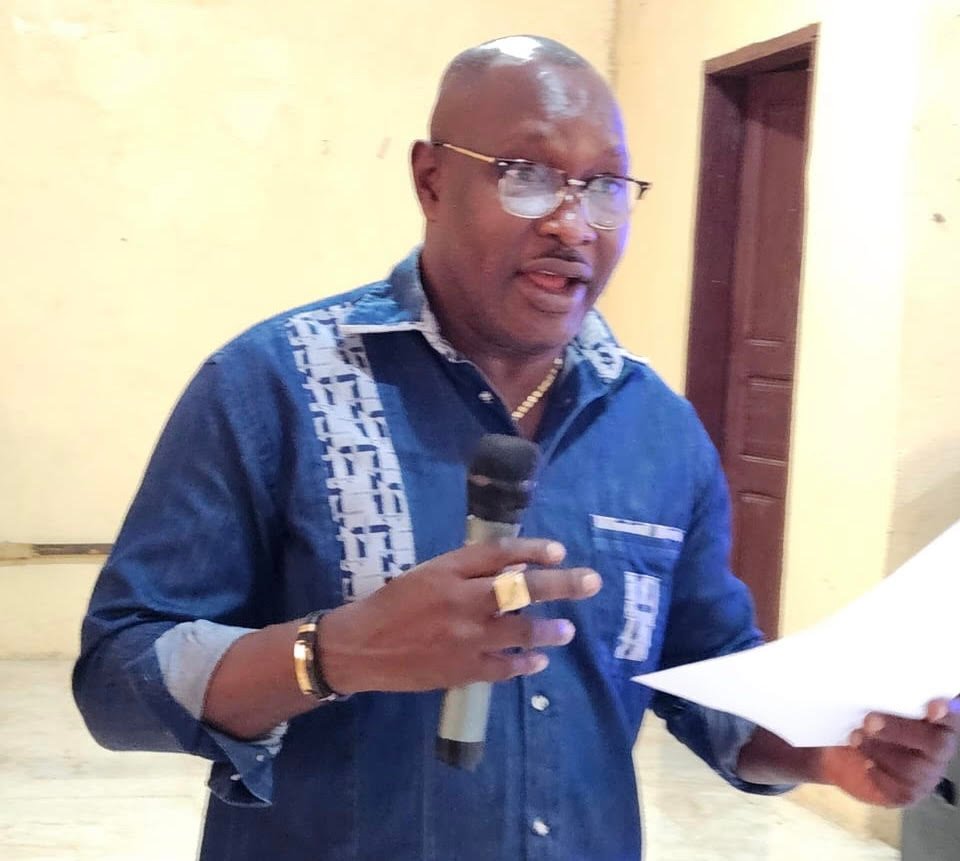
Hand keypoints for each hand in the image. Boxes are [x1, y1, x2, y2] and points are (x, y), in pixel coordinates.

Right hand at [318, 538, 600, 694]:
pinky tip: (539, 661)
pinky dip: (526, 663)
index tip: (560, 551)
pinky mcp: (462, 670)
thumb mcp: (427, 574)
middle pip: (522, 589)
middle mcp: (461, 601)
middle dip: (562, 584)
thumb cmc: (394, 604)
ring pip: (522, 631)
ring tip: (567, 631)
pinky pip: (505, 667)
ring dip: (550, 630)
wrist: (361, 647)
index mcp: (448, 571)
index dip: (533, 550)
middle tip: (591, 582)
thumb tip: (515, 570)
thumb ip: (468, 571)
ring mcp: (465, 638)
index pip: (500, 554)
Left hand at [822, 698, 959, 806]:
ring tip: (856, 737)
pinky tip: (865, 761)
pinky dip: (876, 772)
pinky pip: (897, 787)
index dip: (948, 714)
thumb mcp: (875, 705)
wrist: (845, 755)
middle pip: (935, 744)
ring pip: (912, 767)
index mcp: (937, 723)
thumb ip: (887, 697)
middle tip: (869, 720)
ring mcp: (926, 775)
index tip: (933, 706)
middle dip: (899, 730)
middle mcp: (938, 750)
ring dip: (879, 750)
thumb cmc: (867, 722)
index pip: (951, 719)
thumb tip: (878, 677)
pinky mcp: (907, 794)